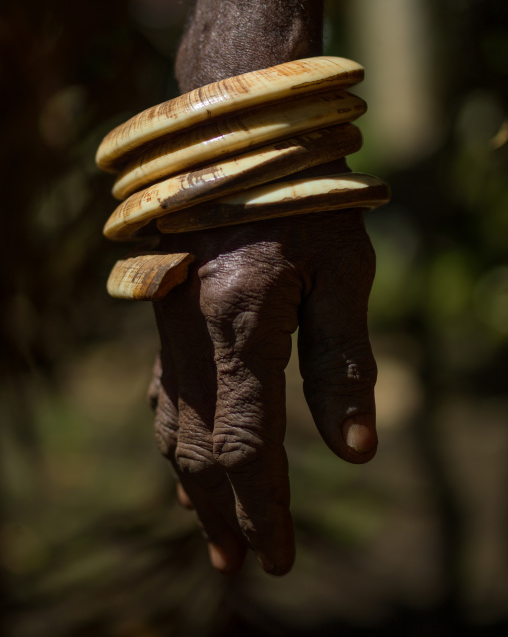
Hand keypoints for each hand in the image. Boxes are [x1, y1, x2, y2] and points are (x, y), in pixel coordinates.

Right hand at [149, 209, 376, 574]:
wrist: (239, 140)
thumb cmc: (305, 198)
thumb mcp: (343, 272)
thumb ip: (343, 362)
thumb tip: (355, 452)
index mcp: (244, 324)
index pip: (252, 443)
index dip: (264, 506)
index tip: (276, 556)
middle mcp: (196, 334)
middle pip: (204, 448)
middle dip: (225, 512)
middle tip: (241, 564)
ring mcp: (172, 326)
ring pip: (175, 426)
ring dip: (194, 486)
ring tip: (212, 532)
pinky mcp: (167, 315)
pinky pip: (164, 392)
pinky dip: (177, 439)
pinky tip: (186, 460)